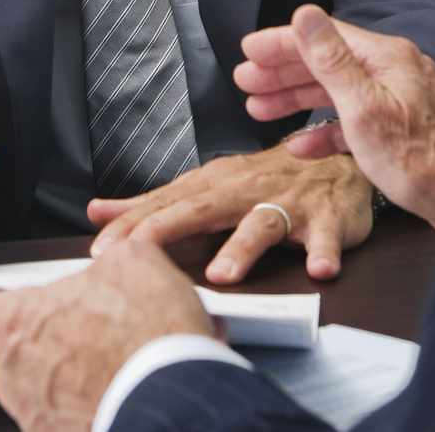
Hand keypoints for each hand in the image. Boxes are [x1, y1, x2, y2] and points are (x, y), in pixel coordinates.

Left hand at [0, 241, 214, 431]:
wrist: (175, 403)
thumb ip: (106, 257)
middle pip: (19, 352)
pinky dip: (90, 407)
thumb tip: (110, 259)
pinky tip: (123, 393)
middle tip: (94, 334)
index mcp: (17, 323)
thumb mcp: (134, 263)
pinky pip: (68, 419)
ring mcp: (35, 418)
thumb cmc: (146, 336)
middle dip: (53, 342)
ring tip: (118, 366)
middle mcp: (14, 376)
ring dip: (74, 379)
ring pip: (45, 390)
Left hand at [86, 145, 370, 282]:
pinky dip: (323, 251)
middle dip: (167, 230)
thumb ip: (154, 204)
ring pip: (261, 224)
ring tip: (222, 275)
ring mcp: (287, 204)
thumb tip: (98, 211)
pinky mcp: (326, 219)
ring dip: (242, 249)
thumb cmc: (263, 181)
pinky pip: (325, 236)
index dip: (131, 227)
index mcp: (213, 186)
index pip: (164, 206)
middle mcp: (245, 191)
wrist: (336, 160)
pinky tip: (319, 270)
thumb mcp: (206, 188)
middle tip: (138, 257)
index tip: (99, 252)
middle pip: (202, 209)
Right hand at [235, 5, 434, 237]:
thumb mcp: (363, 107)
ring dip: (296, 100)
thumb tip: (305, 14)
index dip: (280, 43)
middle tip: (247, 80)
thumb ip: (330, 60)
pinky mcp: (400, 128)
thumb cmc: (422, 159)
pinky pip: (352, 120)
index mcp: (385, 58)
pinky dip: (324, 129)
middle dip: (282, 72)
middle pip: (326, 62)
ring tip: (261, 109)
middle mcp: (393, 71)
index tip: (249, 50)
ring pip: (335, 91)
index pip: (322, 36)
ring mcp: (398, 99)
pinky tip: (302, 145)